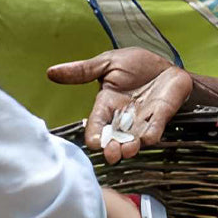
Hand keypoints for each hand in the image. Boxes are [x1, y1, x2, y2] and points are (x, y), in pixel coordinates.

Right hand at [47, 48, 191, 163]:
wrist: (166, 64)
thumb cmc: (138, 65)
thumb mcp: (107, 63)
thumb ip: (82, 71)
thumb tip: (50, 72)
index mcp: (107, 104)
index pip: (97, 124)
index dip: (94, 135)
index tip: (94, 143)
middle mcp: (123, 117)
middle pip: (115, 139)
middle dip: (113, 149)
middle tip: (112, 154)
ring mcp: (143, 118)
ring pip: (135, 138)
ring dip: (131, 146)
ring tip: (128, 149)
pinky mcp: (161, 115)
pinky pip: (156, 128)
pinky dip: (152, 133)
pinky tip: (148, 138)